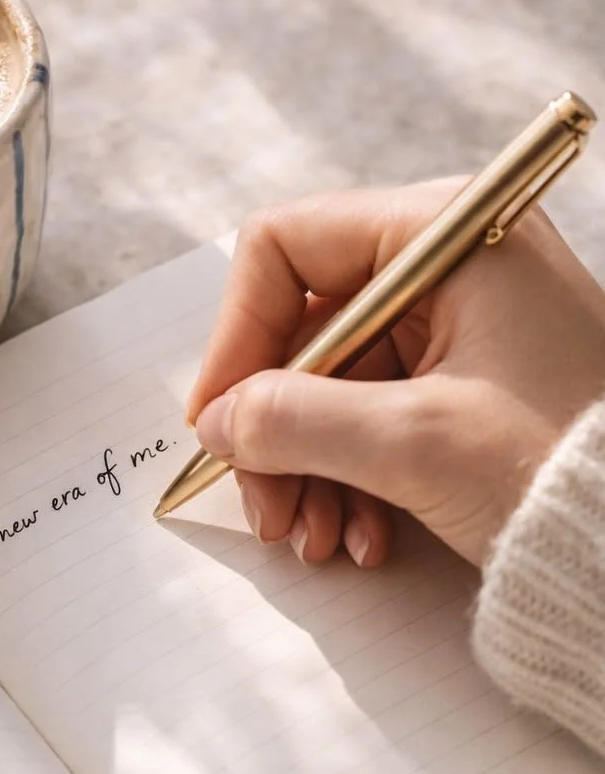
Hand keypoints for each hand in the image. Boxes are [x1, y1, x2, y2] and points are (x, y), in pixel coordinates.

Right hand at [188, 181, 604, 567]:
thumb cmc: (559, 468)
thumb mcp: (412, 442)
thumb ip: (293, 420)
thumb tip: (216, 423)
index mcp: (443, 234)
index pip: (286, 249)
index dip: (236, 336)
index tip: (214, 423)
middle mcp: (447, 263)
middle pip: (305, 329)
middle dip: (276, 429)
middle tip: (267, 509)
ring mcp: (460, 322)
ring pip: (333, 383)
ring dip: (309, 467)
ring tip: (317, 539)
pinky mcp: (467, 378)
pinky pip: (375, 415)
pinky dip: (354, 477)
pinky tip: (364, 537)